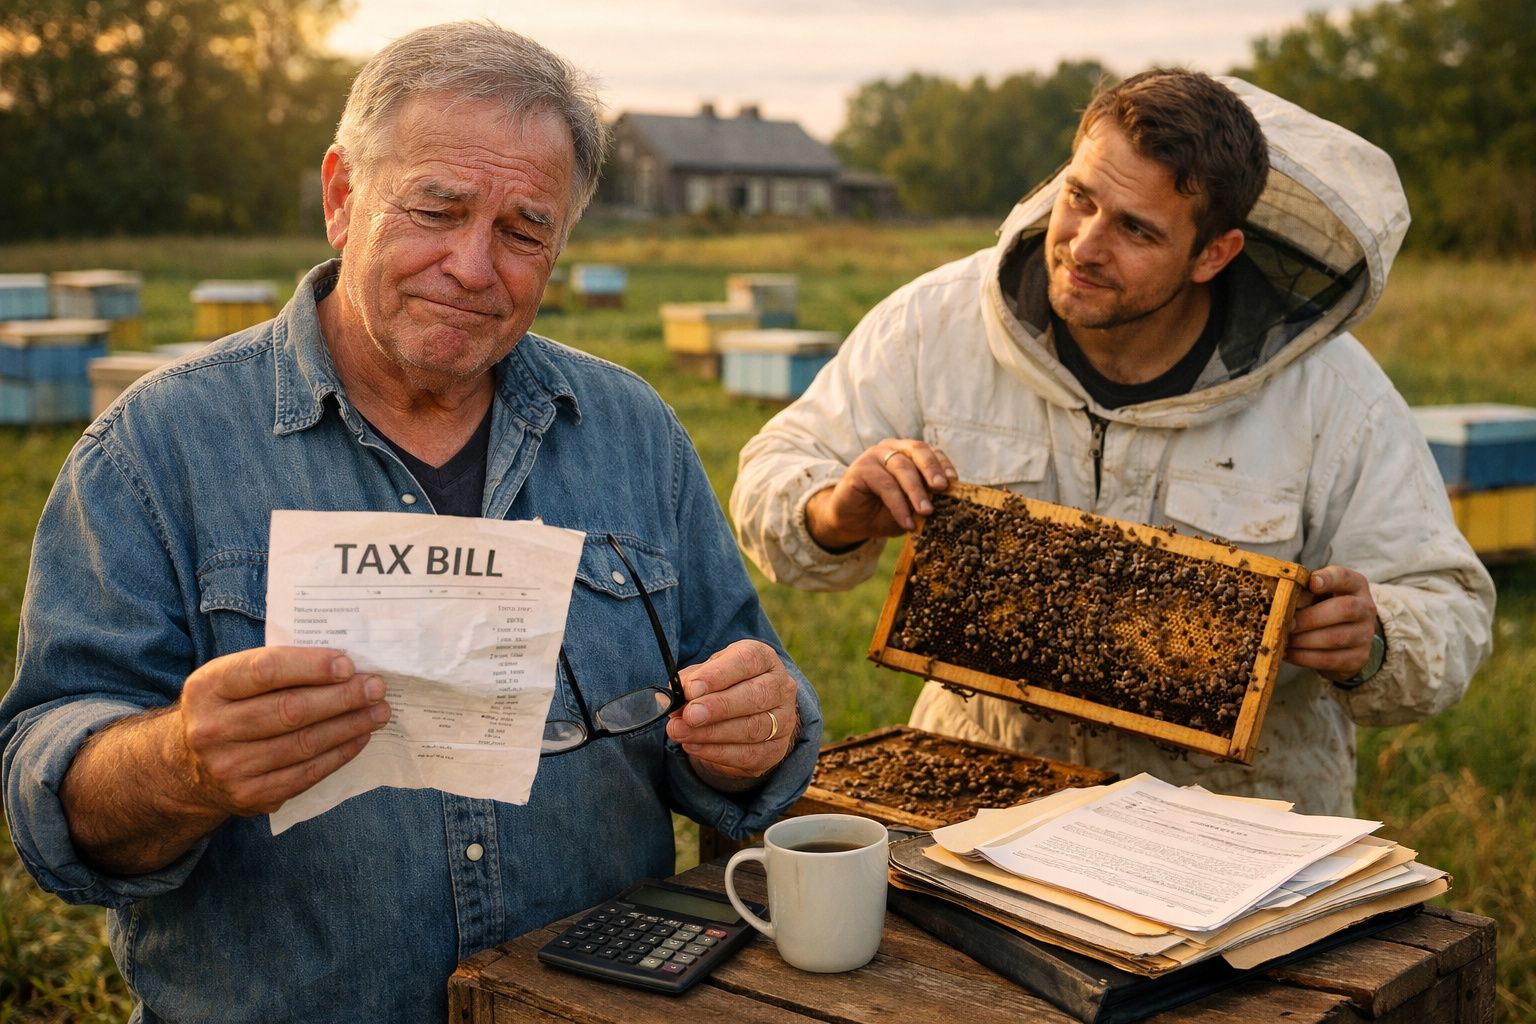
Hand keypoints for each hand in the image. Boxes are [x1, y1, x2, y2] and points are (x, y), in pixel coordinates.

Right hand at [176, 646, 390, 815]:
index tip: (348, 664)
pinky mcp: (251, 796)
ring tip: (378, 711)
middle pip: (290, 710)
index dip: (312, 667)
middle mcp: (212, 728)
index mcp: (207, 687)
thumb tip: (344, 665)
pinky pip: (307, 773)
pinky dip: (339, 753)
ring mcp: (230, 767)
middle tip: (376, 688)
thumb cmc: (228, 708)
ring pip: (304, 744)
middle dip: (342, 697)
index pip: (266, 670)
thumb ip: (277, 667)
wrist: (189, 766)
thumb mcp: (232, 678)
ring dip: (349, 726)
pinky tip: (359, 737)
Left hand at [665, 639, 798, 788]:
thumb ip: (690, 682)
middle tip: (689, 715)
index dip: (719, 675)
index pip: (747, 661)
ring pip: (752, 728)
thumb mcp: (707, 674)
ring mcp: (784, 719)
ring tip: (681, 732)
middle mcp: (781, 686)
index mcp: (764, 659)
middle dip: (718, 707)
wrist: (747, 714)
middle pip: (755, 695)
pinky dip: (717, 752)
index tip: (692, 688)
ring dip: (712, 733)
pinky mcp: (775, 749)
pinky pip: (748, 754)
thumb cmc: (723, 685)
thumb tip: (671, 698)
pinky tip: (693, 746)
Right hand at [804, 438, 956, 550]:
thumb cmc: (884, 512)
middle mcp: (892, 449)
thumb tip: (947, 503)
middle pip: (917, 450)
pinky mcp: (860, 469)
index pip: (931, 452)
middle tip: (942, 488)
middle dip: (932, 469)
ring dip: (916, 491)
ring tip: (926, 512)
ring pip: (902, 467)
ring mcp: (874, 456)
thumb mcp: (910, 507)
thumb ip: (925, 500)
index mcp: (907, 453)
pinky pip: (885, 485)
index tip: (954, 482)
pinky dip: (898, 504)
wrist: (851, 522)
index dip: (943, 464)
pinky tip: (906, 521)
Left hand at [1284, 566, 1379, 681]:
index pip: (1344, 577)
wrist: (1347, 636)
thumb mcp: (1318, 594)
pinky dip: (1304, 657)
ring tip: (1283, 639)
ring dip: (1303, 640)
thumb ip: (1304, 591)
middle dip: (1309, 617)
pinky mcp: (1358, 658)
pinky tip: (1288, 653)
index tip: (1312, 583)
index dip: (1329, 579)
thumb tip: (1281, 599)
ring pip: (1335, 638)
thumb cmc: (1324, 607)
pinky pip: (1330, 659)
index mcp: (1355, 585)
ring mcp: (1365, 635)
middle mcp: (1366, 608)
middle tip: (1285, 623)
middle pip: (1343, 609)